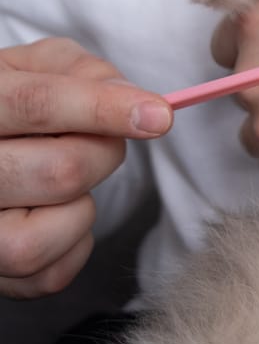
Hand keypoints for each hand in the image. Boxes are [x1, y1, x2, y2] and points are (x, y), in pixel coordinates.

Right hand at [0, 38, 172, 298]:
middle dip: (104, 154)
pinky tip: (60, 215)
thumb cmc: (10, 99)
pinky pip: (46, 276)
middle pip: (60, 172)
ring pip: (39, 239)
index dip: (104, 109)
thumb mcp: (36, 67)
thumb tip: (134, 101)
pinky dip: (74, 247)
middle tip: (99, 141)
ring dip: (80, 209)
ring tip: (65, 181)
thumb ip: (84, 73)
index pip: (37, 105)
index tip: (159, 116)